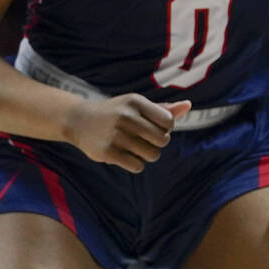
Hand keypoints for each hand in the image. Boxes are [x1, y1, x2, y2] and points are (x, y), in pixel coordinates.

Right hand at [64, 94, 190, 172]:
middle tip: (145, 139)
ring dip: (148, 155)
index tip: (155, 127)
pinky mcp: (108, 152)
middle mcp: (126, 116)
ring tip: (136, 147)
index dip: (166, 128)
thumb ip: (164, 108)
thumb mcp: (137, 106)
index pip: (169, 121)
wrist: (79, 120)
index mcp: (136, 102)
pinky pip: (138, 166)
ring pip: (152, 155)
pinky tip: (126, 155)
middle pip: (163, 140)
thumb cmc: (117, 112)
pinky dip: (136, 164)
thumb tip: (188, 106)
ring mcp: (116, 135)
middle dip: (158, 142)